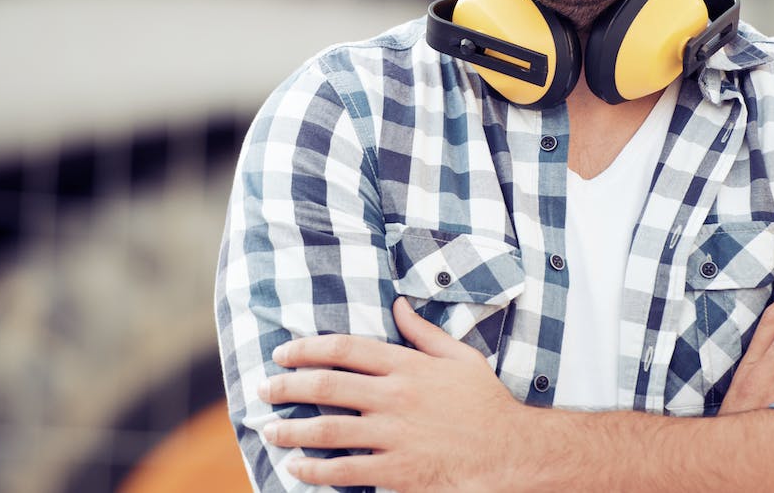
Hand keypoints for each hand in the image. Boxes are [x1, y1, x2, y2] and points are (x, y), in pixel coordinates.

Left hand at [259, 297, 533, 491]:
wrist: (510, 451)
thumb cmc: (485, 402)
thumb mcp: (460, 356)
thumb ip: (423, 331)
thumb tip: (398, 303)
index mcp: (407, 365)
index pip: (344, 348)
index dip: (306, 348)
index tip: (282, 353)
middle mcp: (395, 396)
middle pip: (326, 385)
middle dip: (286, 386)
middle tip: (263, 390)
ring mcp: (395, 435)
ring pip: (328, 429)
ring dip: (292, 429)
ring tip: (270, 430)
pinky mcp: (398, 471)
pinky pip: (346, 471)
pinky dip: (316, 471)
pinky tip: (297, 469)